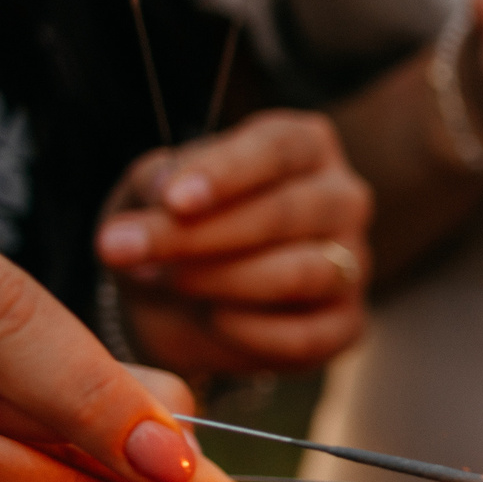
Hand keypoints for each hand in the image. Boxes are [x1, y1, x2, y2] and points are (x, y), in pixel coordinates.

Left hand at [96, 111, 372, 375]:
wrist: (178, 302)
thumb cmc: (175, 227)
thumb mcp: (149, 190)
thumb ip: (155, 181)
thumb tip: (164, 190)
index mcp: (304, 146)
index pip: (278, 148)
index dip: (226, 173)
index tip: (172, 200)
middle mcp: (342, 198)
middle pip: (288, 212)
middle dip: (203, 235)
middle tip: (128, 250)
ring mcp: (354, 264)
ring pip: (304, 272)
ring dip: (223, 280)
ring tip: (162, 281)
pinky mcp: (347, 325)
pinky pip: (309, 335)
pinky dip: (254, 334)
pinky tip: (213, 322)